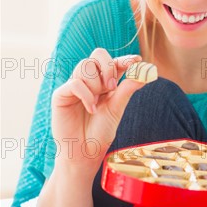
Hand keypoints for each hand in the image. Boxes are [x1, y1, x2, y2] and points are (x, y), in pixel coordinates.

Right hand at [51, 49, 146, 168]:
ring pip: (85, 65)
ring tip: (97, 104)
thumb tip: (145, 72)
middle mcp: (89, 80)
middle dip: (108, 67)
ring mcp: (74, 85)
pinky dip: (86, 95)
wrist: (85, 152)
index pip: (113, 62)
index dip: (124, 59)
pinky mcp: (61, 94)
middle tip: (112, 87)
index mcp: (104, 82)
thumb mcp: (117, 108)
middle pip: (97, 54)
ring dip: (95, 83)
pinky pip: (74, 83)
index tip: (136, 60)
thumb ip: (128, 89)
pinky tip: (91, 109)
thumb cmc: (101, 132)